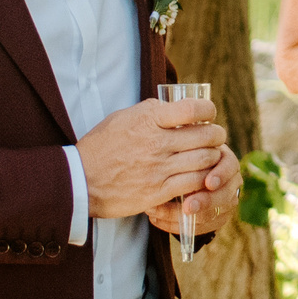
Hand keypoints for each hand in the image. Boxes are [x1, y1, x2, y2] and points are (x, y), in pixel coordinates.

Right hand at [78, 97, 229, 220]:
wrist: (80, 180)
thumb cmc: (100, 147)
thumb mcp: (122, 118)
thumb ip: (150, 111)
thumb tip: (174, 107)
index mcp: (148, 119)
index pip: (193, 110)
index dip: (208, 111)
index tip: (209, 114)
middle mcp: (157, 142)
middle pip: (206, 136)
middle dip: (217, 135)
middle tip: (216, 137)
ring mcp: (159, 168)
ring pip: (204, 160)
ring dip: (213, 157)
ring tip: (210, 156)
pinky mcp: (159, 191)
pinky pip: (193, 183)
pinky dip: (203, 179)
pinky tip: (201, 176)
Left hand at [147, 145, 240, 239]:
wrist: (171, 168)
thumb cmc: (175, 149)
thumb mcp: (180, 139)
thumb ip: (184, 137)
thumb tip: (179, 131)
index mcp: (224, 159)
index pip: (230, 167)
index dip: (221, 175)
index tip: (208, 182)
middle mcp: (228, 182)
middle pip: (227, 195)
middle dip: (208, 201)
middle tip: (189, 206)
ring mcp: (223, 202)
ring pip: (214, 215)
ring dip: (186, 217)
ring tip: (158, 212)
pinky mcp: (214, 218)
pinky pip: (201, 228)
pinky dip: (178, 226)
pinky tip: (157, 219)